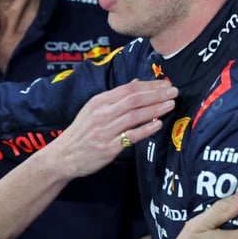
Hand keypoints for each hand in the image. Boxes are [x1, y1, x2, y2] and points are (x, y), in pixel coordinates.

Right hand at [47, 79, 176, 178]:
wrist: (63, 156)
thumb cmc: (81, 132)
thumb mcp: (93, 109)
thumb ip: (115, 97)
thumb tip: (137, 83)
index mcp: (98, 101)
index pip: (128, 89)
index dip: (149, 85)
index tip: (165, 84)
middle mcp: (101, 114)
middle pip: (133, 99)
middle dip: (156, 94)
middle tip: (174, 91)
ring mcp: (105, 131)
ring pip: (134, 116)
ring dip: (155, 109)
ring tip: (171, 104)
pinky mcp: (108, 148)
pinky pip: (131, 136)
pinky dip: (146, 129)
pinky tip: (158, 124)